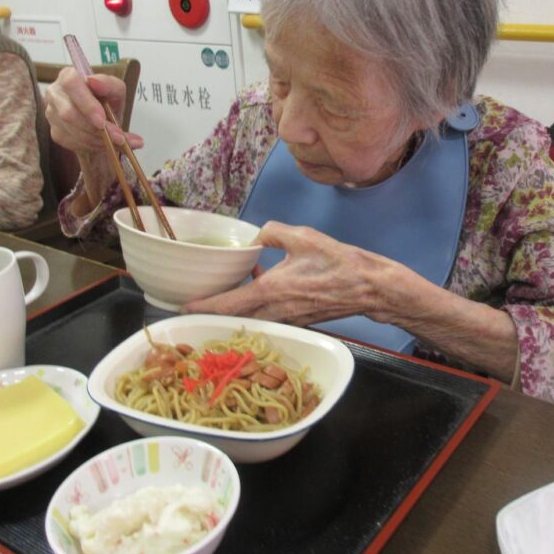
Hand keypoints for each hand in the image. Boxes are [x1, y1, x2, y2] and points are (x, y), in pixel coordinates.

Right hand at [44, 67, 141, 153]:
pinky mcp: (55, 132)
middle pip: (68, 113)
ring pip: (72, 131)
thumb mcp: (116, 90)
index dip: (86, 103)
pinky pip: (72, 142)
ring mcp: (52, 114)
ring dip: (97, 139)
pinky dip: (92, 145)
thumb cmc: (107, 101)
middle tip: (117, 137)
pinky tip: (103, 143)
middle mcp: (55, 93)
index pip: (70, 84)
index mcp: (68, 76)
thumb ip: (109, 83)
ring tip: (115, 141)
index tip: (102, 120)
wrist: (104, 120)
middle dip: (95, 128)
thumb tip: (94, 81)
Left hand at [180, 221, 402, 324]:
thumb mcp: (302, 237)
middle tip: (198, 303)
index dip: (203, 306)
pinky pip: (271, 316)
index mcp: (271, 291)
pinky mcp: (300, 321)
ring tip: (228, 292)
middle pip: (235, 318)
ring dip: (238, 309)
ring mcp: (289, 319)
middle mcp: (276, 311)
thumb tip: (257, 237)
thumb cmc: (337, 262)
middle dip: (216, 312)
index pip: (228, 304)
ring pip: (253, 319)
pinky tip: (263, 284)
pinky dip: (259, 306)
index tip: (183, 308)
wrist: (369, 287)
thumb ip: (272, 232)